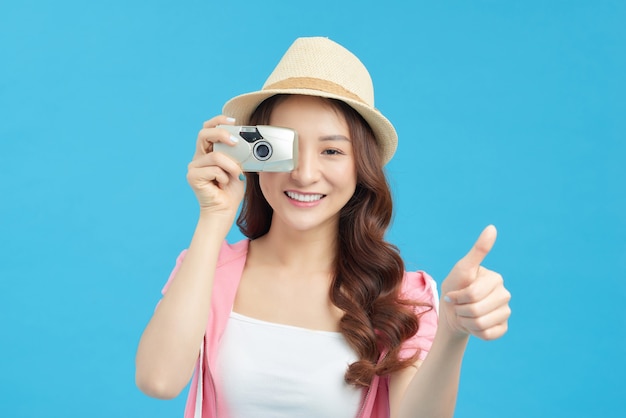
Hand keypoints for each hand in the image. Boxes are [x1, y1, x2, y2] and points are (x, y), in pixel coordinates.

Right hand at [187, 115, 244, 217]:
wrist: (224, 210)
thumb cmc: (230, 190)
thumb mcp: (238, 167)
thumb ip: (237, 155)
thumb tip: (245, 143)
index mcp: (208, 151)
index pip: (208, 129)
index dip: (218, 121)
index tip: (233, 120)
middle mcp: (199, 157)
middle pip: (204, 134)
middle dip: (222, 134)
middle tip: (236, 142)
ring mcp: (194, 166)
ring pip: (215, 156)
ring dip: (231, 166)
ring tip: (236, 175)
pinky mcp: (193, 177)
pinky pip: (214, 170)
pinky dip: (224, 177)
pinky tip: (223, 184)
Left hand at [439, 225, 510, 339]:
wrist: (452, 312)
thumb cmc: (455, 286)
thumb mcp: (462, 268)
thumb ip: (478, 250)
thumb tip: (492, 228)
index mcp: (496, 279)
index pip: (473, 294)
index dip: (458, 297)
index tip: (453, 293)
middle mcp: (505, 295)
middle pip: (477, 310)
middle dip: (461, 310)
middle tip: (459, 305)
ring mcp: (505, 312)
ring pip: (481, 324)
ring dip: (466, 322)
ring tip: (465, 314)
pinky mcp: (503, 328)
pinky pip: (488, 335)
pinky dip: (474, 332)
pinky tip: (473, 324)